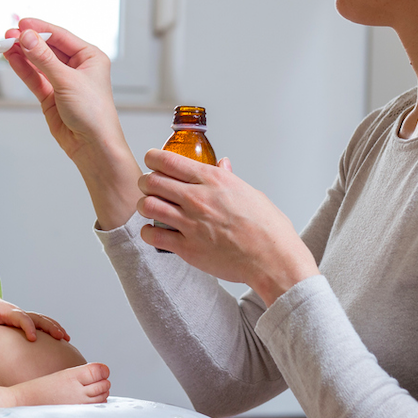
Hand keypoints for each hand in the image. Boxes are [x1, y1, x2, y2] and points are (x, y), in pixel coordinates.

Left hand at [0, 280, 69, 341]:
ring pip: (44, 320)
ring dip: (56, 327)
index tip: (33, 339)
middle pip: (39, 318)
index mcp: (11, 312)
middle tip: (60, 336)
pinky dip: (53, 329)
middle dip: (51, 327)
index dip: (29, 327)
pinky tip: (62, 338)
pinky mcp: (28, 322)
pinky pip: (43, 324)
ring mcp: (26, 317)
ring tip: (66, 338)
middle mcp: (21, 313)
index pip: (23, 318)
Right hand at [1, 19, 121, 161]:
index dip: (41, 29)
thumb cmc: (94, 113)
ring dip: (23, 54)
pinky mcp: (51, 96)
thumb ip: (44, 59)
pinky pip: (34, 78)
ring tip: (6, 45)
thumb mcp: (68, 81)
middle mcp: (77, 67)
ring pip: (39, 63)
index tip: (22, 24)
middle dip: (29, 41)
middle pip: (48, 48)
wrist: (93, 146)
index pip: (61, 36)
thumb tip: (27, 38)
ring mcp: (62, 81)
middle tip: (10, 35)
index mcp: (90, 57)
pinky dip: (23, 69)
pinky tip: (12, 59)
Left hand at [137, 149, 318, 305]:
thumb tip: (222, 165)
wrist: (273, 259)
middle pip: (152, 181)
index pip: (168, 160)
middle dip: (146, 182)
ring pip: (148, 206)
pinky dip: (148, 232)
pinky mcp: (187, 248)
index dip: (153, 158)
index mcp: (214, 180)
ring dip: (145, 206)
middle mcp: (198, 198)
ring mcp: (190, 223)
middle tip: (149, 187)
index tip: (152, 161)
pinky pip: (153, 236)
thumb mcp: (250, 193)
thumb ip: (229, 178)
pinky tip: (154, 232)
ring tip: (151, 209)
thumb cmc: (267, 228)